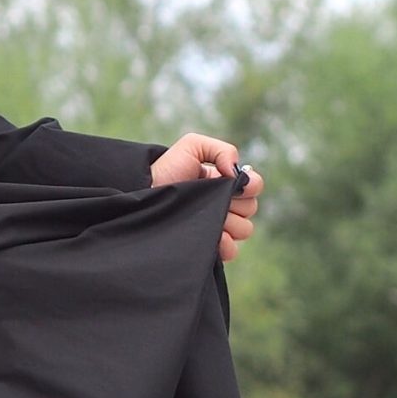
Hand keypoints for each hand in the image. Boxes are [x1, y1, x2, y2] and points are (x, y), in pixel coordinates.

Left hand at [150, 131, 264, 263]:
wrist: (142, 192)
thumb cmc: (166, 169)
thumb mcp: (193, 146)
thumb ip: (221, 150)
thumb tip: (235, 171)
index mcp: (226, 183)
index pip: (255, 186)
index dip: (249, 186)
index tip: (231, 183)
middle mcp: (224, 205)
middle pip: (251, 209)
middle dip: (236, 203)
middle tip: (211, 199)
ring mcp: (217, 227)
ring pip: (244, 230)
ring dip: (229, 223)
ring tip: (205, 216)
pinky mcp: (208, 246)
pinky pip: (231, 251)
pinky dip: (225, 245)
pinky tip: (212, 236)